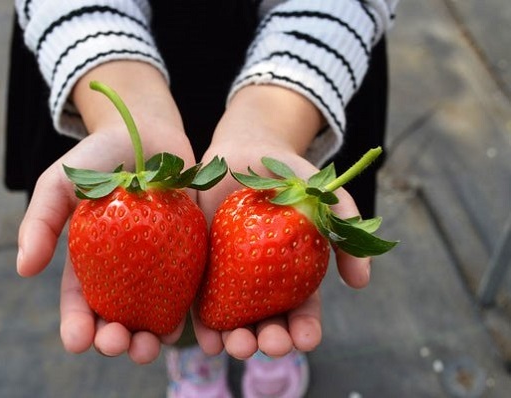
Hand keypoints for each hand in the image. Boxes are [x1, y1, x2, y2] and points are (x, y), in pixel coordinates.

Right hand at [16, 61, 193, 363]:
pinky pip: (186, 290)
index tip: (78, 341)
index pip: (81, 301)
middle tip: (118, 345)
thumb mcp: (61, 182)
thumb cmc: (101, 156)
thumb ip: (41, 220)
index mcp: (91, 260)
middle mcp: (124, 268)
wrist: (149, 132)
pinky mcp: (188, 254)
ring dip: (148, 338)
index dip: (77, 325)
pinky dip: (183, 314)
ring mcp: (158, 263)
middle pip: (117, 315)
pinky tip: (179, 328)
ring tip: (147, 349)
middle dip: (114, 339)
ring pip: (152, 312)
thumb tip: (24, 269)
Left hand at [192, 85, 370, 359]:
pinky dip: (204, 324)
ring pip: (235, 319)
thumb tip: (361, 282)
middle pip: (268, 322)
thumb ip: (345, 228)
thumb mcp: (322, 195)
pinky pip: (201, 300)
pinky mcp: (201, 268)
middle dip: (271, 340)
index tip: (307, 340)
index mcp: (293, 273)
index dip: (306, 329)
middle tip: (269, 344)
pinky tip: (208, 339)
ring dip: (236, 340)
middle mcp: (262, 281)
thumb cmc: (287, 174)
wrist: (242, 151)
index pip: (302, 311)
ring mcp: (230, 276)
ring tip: (235, 348)